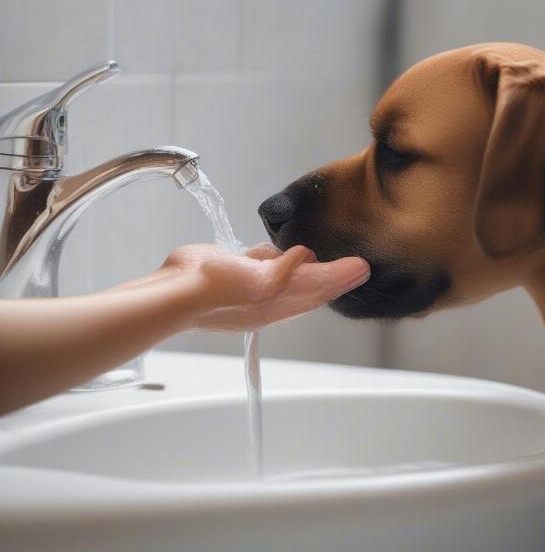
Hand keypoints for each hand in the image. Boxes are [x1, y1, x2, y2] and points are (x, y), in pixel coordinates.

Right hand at [160, 243, 369, 330]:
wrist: (175, 292)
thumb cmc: (213, 291)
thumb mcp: (257, 284)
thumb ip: (285, 272)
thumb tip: (305, 255)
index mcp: (279, 301)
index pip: (318, 289)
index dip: (340, 278)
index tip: (362, 267)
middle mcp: (269, 296)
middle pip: (310, 285)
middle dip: (335, 276)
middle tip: (358, 266)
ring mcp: (253, 285)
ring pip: (290, 274)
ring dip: (311, 268)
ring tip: (331, 261)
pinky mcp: (238, 271)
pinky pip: (265, 263)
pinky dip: (279, 258)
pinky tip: (284, 249)